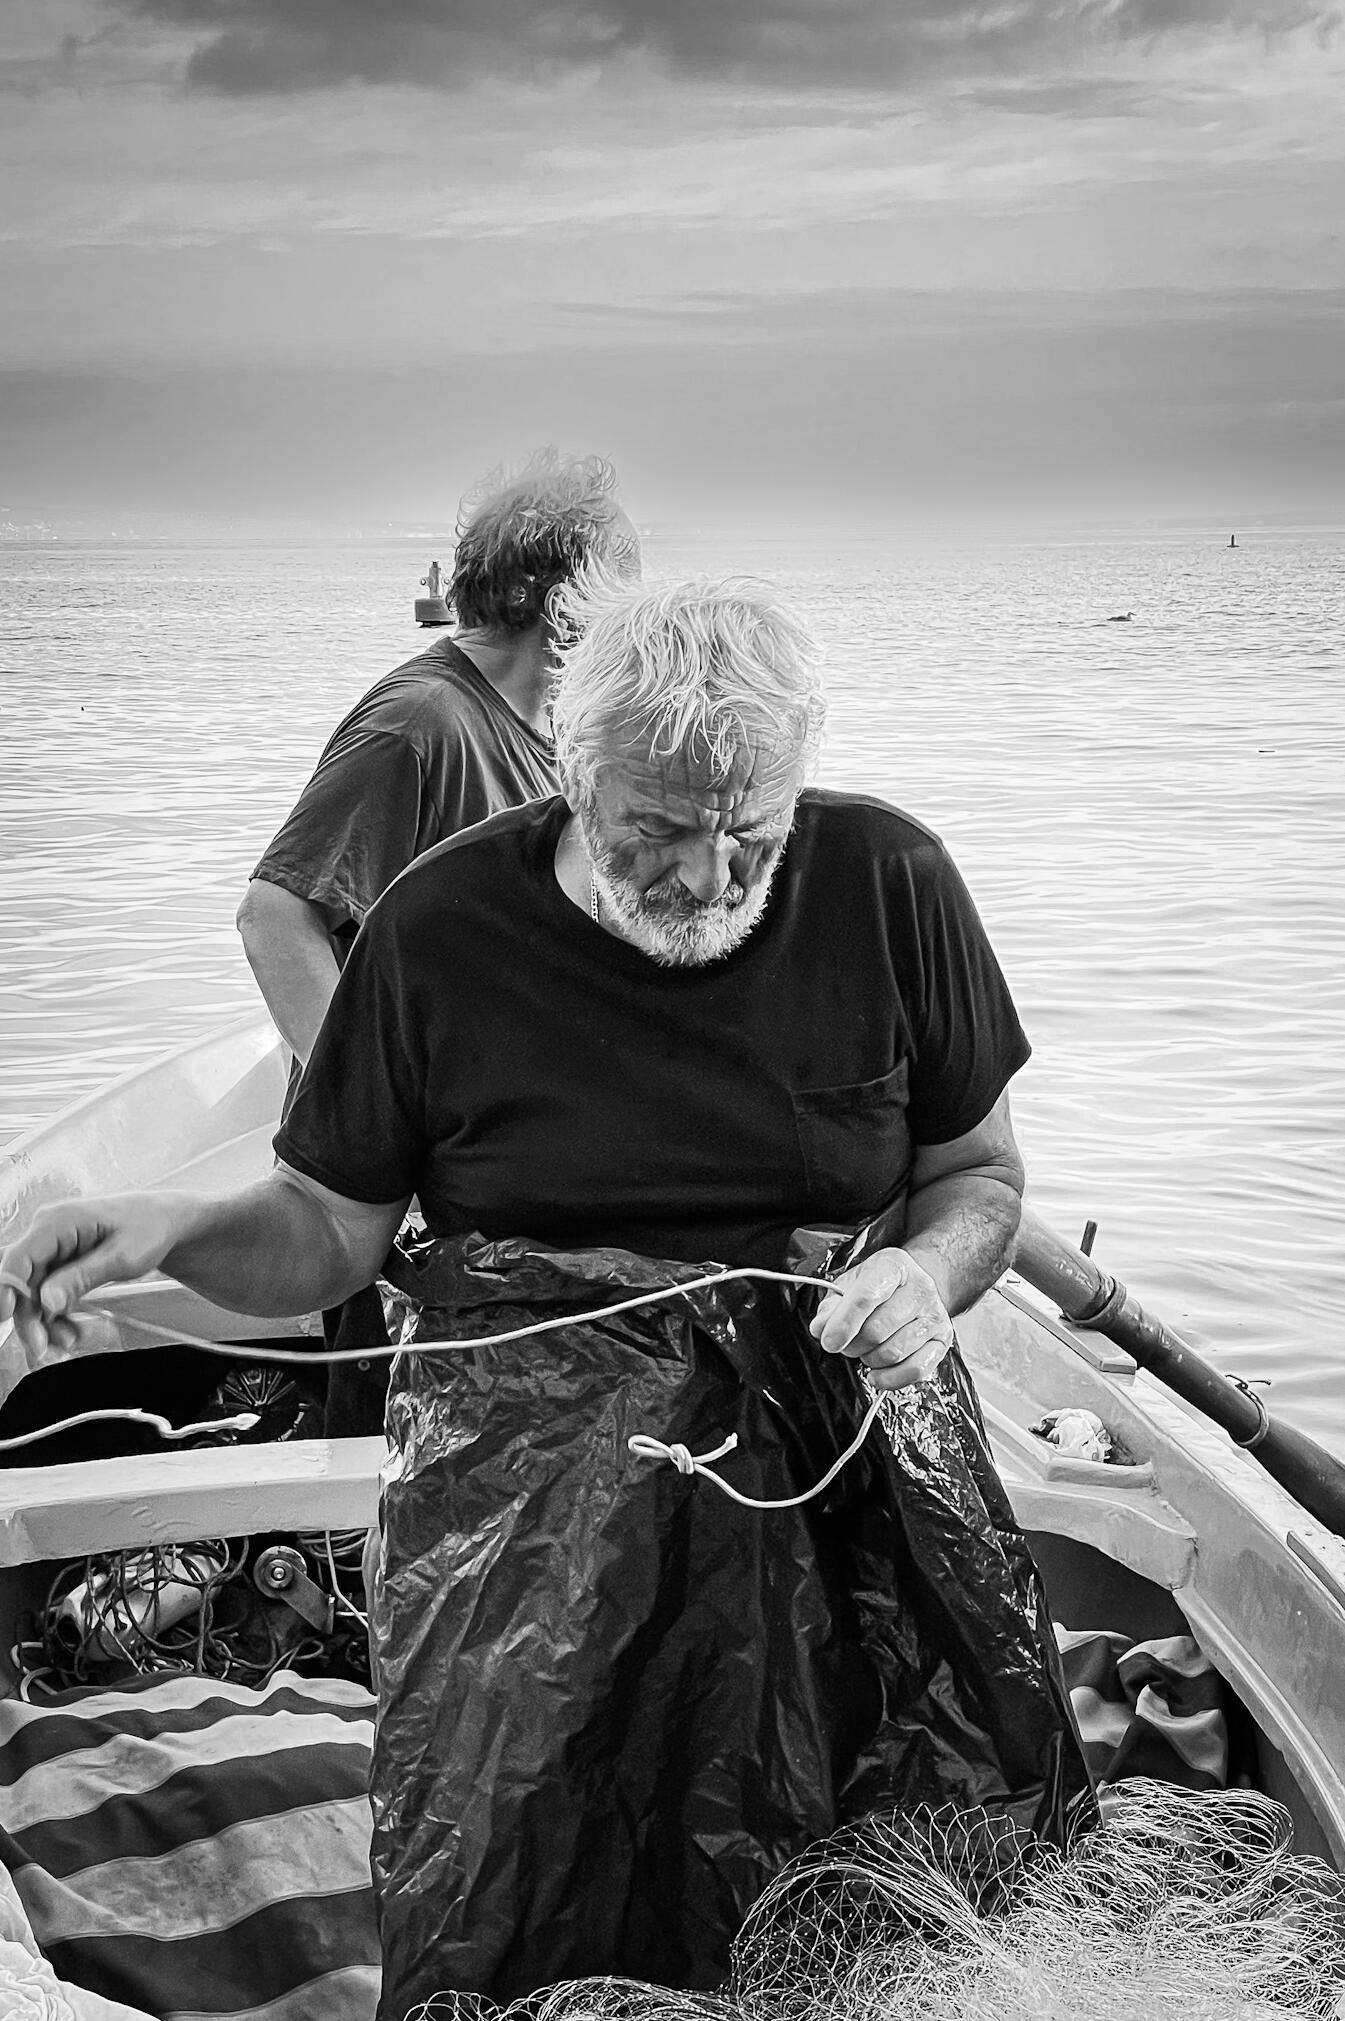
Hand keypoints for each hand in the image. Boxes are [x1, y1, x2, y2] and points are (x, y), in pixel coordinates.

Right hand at [0, 1195, 182, 1355]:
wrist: (166, 1222)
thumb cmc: (149, 1228)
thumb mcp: (121, 1256)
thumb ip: (81, 1277)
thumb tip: (46, 1300)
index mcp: (59, 1221)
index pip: (17, 1257)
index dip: (6, 1289)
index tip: (7, 1318)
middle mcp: (48, 1231)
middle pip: (21, 1281)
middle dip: (30, 1317)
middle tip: (45, 1348)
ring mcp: (53, 1247)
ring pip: (32, 1292)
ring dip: (43, 1321)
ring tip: (69, 1341)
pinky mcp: (60, 1262)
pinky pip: (46, 1292)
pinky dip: (55, 1315)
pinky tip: (70, 1331)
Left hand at [808, 1245, 953, 1390]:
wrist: (913, 1288)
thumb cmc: (878, 1288)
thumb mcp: (849, 1286)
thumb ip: (831, 1307)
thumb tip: (821, 1329)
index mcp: (893, 1266)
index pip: (866, 1297)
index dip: (844, 1323)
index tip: (828, 1342)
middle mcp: (920, 1287)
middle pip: (878, 1330)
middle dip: (853, 1345)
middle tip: (846, 1344)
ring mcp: (935, 1314)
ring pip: (894, 1352)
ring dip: (870, 1359)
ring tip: (865, 1350)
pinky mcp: (943, 1339)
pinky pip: (916, 1370)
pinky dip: (891, 1379)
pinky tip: (876, 1374)